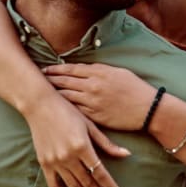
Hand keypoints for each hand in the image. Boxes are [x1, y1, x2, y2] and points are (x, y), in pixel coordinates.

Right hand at [22, 91, 129, 186]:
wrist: (40, 105)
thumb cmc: (68, 111)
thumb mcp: (90, 125)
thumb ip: (106, 143)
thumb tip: (126, 155)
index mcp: (82, 146)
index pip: (100, 173)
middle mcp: (68, 156)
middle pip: (88, 183)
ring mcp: (55, 161)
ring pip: (74, 186)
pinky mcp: (44, 162)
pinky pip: (54, 184)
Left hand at [43, 63, 158, 130]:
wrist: (147, 109)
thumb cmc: (135, 88)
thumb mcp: (118, 72)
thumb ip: (99, 69)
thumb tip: (84, 69)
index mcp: (99, 73)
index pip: (71, 69)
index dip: (56, 69)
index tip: (46, 69)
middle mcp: (93, 86)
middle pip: (65, 81)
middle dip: (50, 80)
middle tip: (38, 79)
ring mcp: (92, 102)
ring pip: (67, 96)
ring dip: (54, 94)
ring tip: (42, 93)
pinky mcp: (94, 116)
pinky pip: (75, 111)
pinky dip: (65, 108)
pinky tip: (57, 108)